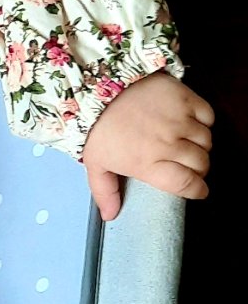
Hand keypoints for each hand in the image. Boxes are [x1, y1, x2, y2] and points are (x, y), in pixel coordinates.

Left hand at [81, 71, 212, 221]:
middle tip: (188, 165)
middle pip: (201, 163)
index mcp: (147, 163)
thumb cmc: (96, 128)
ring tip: (186, 143)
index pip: (186, 184)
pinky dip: (203, 121)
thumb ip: (105, 192)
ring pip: (206, 140)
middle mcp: (168, 144)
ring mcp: (178, 119)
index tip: (198, 190)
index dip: (197, 190)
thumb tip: (111, 217)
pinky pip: (208, 115)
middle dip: (198, 169)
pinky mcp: (184, 97)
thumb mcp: (94, 162)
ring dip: (200, 145)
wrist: (96, 86)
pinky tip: (188, 122)